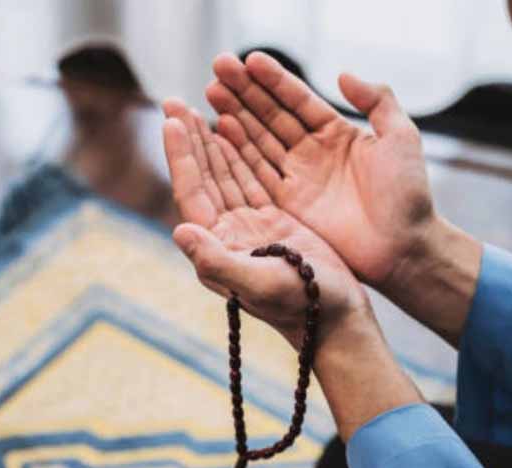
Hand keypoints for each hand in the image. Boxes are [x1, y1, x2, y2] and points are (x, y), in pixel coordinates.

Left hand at [161, 99, 424, 439]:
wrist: (338, 321)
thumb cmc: (302, 306)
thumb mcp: (259, 283)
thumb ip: (218, 261)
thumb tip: (179, 231)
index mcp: (219, 246)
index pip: (192, 192)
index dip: (181, 155)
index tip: (172, 118)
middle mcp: (229, 235)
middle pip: (204, 178)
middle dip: (190, 140)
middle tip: (174, 101)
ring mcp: (252, 228)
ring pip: (227, 175)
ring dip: (212, 142)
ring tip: (198, 106)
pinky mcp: (275, 224)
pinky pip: (252, 179)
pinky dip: (241, 153)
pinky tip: (233, 131)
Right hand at [206, 52, 482, 346]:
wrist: (405, 247)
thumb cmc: (409, 194)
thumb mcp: (401, 137)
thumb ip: (376, 101)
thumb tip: (343, 74)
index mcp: (337, 133)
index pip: (298, 99)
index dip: (275, 79)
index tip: (250, 59)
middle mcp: (313, 153)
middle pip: (272, 116)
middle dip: (245, 92)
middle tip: (218, 67)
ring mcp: (298, 179)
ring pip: (259, 140)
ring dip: (235, 115)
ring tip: (211, 90)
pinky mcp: (289, 205)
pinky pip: (258, 173)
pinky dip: (238, 152)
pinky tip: (220, 128)